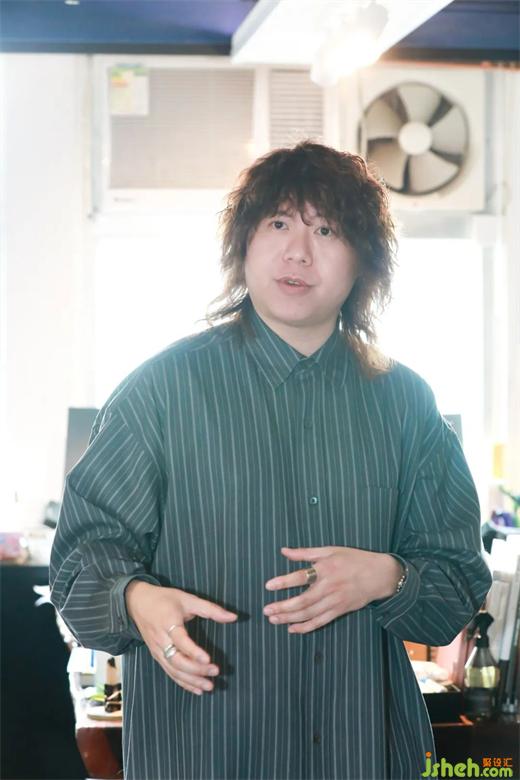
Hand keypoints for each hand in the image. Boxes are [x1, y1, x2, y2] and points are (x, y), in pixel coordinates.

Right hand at [125, 581, 236, 694]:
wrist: (137, 603)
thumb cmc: (164, 599)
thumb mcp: (188, 598)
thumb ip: (210, 609)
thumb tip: (233, 617)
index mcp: (168, 623)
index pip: (181, 641)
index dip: (194, 652)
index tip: (208, 659)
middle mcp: (161, 640)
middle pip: (177, 660)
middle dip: (196, 669)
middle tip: (215, 671)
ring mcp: (157, 650)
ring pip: (173, 670)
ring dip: (191, 680)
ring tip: (209, 686)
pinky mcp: (157, 656)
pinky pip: (170, 673)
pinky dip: (183, 683)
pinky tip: (197, 689)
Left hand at [263, 546, 402, 634]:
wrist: (379, 575)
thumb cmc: (353, 559)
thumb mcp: (330, 550)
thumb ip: (305, 552)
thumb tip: (284, 551)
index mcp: (326, 569)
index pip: (301, 577)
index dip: (284, 582)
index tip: (268, 586)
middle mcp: (329, 587)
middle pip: (302, 601)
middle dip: (283, 607)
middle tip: (266, 610)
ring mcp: (335, 601)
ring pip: (309, 614)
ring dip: (290, 618)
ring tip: (274, 619)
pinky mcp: (340, 611)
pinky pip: (320, 622)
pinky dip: (306, 627)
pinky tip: (292, 629)